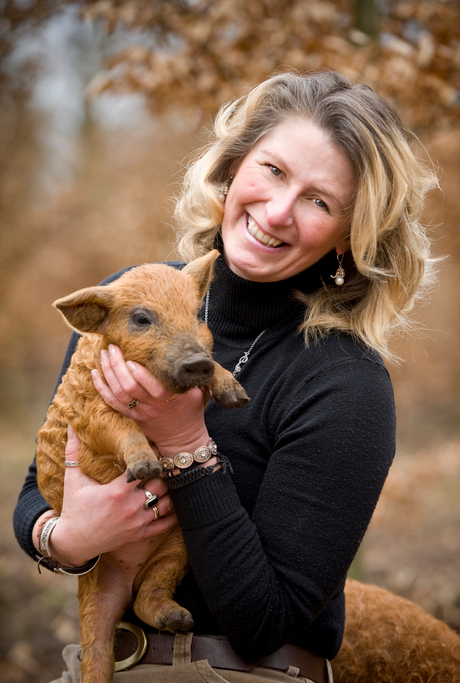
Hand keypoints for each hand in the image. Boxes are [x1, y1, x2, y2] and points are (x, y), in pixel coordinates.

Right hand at [43, 426, 176, 566]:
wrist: (73, 542)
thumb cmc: (73, 509)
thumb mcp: (72, 480)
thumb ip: (73, 453)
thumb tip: (71, 426)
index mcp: (117, 491)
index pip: (143, 468)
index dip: (151, 457)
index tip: (153, 449)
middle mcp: (131, 506)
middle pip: (159, 484)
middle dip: (162, 474)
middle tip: (164, 465)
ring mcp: (137, 522)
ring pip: (166, 503)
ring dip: (169, 492)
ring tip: (170, 481)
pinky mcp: (139, 534)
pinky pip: (164, 525)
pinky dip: (173, 515)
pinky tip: (177, 506)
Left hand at [91, 344, 209, 456]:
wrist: (182, 440)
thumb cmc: (191, 411)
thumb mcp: (197, 392)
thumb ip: (191, 375)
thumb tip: (192, 353)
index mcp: (170, 399)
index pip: (153, 387)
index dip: (140, 374)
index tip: (132, 360)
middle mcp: (152, 406)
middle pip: (130, 388)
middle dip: (118, 366)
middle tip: (112, 348)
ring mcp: (139, 412)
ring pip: (118, 393)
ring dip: (108, 373)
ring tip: (103, 354)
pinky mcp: (131, 417)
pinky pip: (112, 403)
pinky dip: (101, 388)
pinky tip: (95, 373)